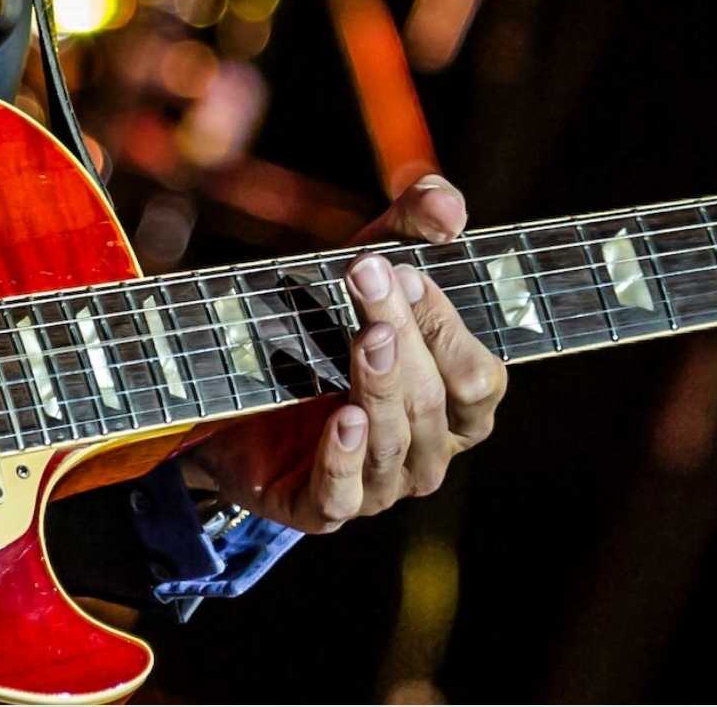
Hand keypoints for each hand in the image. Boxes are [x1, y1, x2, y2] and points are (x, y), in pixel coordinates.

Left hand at [180, 176, 505, 531]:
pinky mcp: (321, 506)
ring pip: (392, 443)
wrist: (236, 381)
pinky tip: (341, 419)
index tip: (406, 271)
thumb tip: (449, 210)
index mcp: (457, 403)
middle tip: (369, 278)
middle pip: (432, 402)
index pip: (479, 378)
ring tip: (363, 337)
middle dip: (405, 336)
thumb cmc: (326, 319)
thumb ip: (415, 223)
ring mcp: (379, 484)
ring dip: (379, 384)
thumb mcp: (372, 259)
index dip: (448, 327)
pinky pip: (342, 494)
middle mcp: (428, 450)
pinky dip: (344, 459)